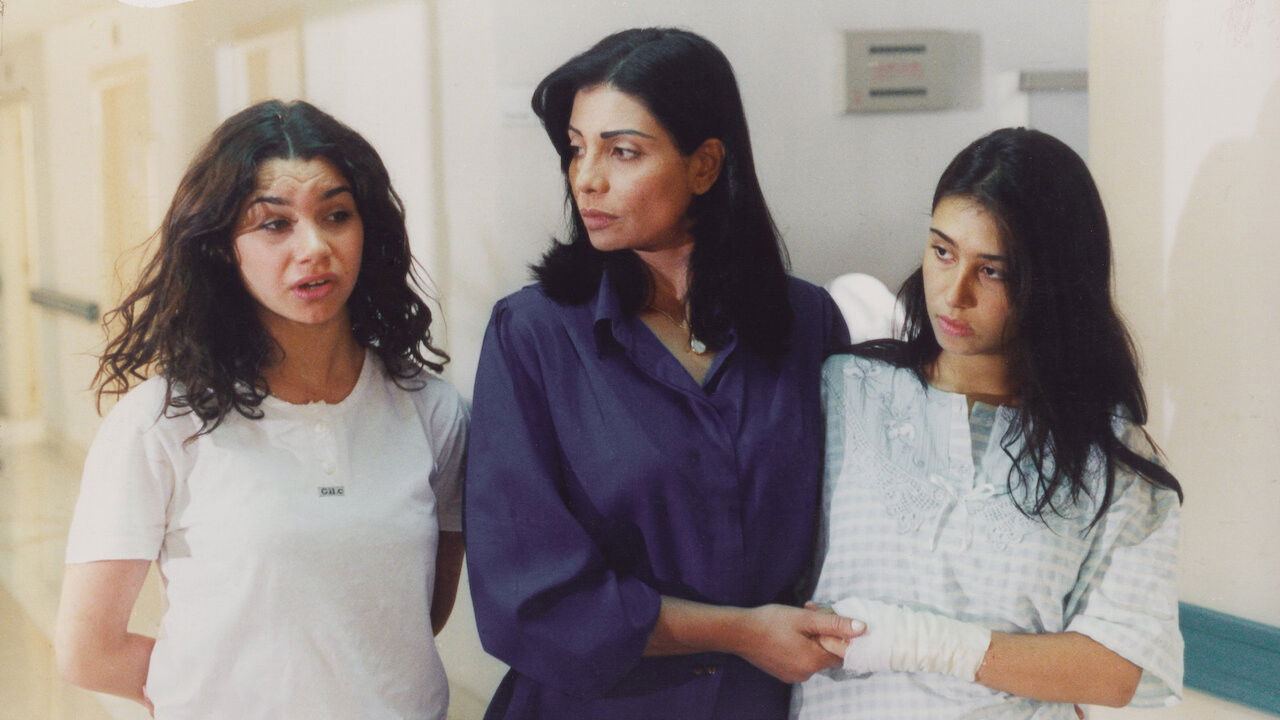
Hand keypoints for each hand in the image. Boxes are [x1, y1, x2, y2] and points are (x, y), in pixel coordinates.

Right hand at [732, 604, 864, 682]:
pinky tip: (787, 632)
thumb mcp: (806, 618)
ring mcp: (793, 675)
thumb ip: (835, 624)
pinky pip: (799, 659)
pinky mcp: (783, 673)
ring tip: (796, 619)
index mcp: (814, 661)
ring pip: (813, 654)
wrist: (738, 632)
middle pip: (827, 652)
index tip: (826, 616)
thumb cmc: (771, 622)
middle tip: (810, 611)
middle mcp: (806, 674)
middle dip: (823, 632)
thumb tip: (862, 628)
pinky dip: (799, 645)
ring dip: (810, 637)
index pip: (842, 652)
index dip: (838, 632)